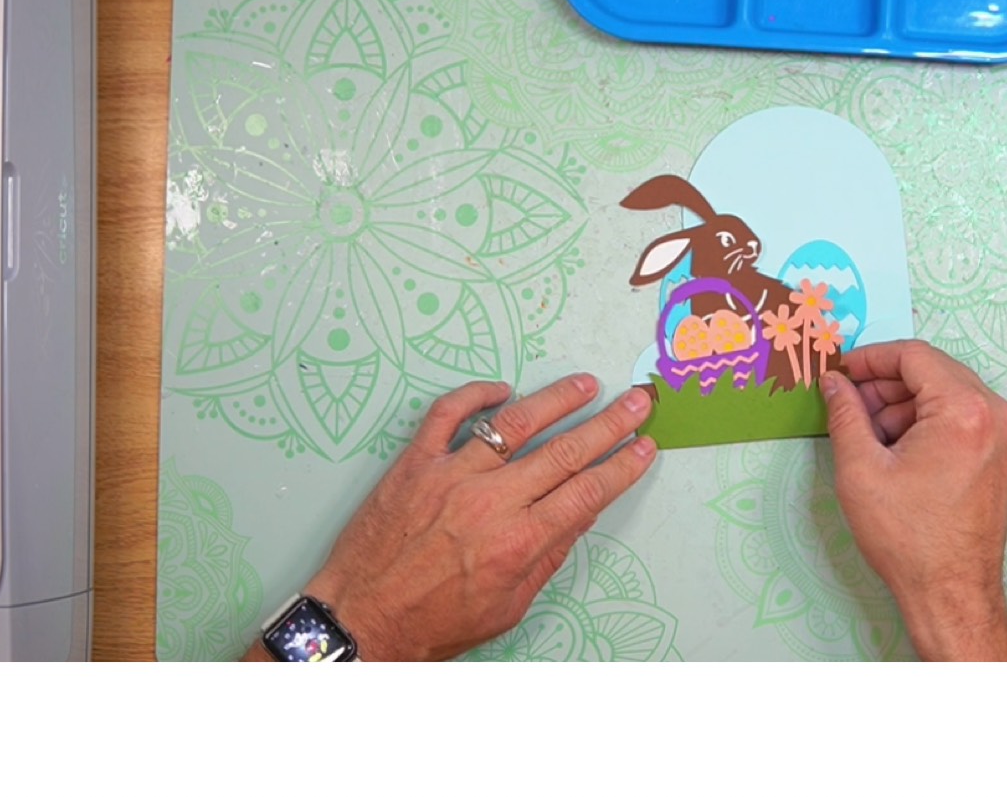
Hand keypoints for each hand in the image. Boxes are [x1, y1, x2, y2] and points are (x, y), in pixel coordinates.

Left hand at [256, 375, 656, 660]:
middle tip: (637, 401)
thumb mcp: (508, 606)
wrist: (362, 619)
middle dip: (609, 424)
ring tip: (585, 385)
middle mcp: (490, 501)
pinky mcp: (415, 463)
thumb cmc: (433, 623)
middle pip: (565, 451)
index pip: (588, 492)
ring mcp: (450, 476)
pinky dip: (476, 395)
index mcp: (519, 542)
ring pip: (515, 423)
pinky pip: (447, 414)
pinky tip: (502, 389)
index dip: (623, 466)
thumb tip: (583, 512)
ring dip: (557, 399)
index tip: (644, 447)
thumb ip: (548, 556)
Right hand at [822, 341, 1006, 660]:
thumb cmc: (909, 538)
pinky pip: (963, 416)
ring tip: (871, 437)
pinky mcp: (1004, 454)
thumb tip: (834, 383)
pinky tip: (898, 450)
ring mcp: (1006, 434)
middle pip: (933, 370)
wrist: (952, 591)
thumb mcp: (861, 470)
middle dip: (886, 384)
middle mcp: (996, 413)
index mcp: (964, 410)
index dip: (870, 358)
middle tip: (850, 406)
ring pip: (947, 392)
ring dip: (905, 404)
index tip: (842, 373)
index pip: (913, 355)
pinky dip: (928, 421)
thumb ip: (845, 414)